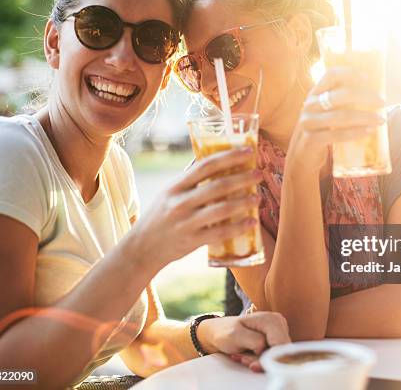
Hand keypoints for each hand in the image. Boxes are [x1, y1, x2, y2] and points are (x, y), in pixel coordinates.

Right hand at [128, 147, 261, 271]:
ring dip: (243, 202)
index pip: (205, 165)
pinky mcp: (191, 241)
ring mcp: (186, 222)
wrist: (142, 248)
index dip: (229, 157)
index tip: (248, 151)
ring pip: (221, 210)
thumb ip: (189, 180)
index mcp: (175, 186)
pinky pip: (219, 233)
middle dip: (242, 178)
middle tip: (259, 174)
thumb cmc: (160, 217)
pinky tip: (251, 221)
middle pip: (217, 186)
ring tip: (258, 197)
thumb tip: (213, 161)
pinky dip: (238, 227)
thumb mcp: (168, 193)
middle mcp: (180, 202)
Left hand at [198, 312, 289, 370]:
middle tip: (244, 360)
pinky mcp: (276, 341)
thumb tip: (266, 349)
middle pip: (281, 352)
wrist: (221, 331)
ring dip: (259, 362)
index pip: (281, 345)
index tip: (252, 365)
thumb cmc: (226, 332)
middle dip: (262, 361)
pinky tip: (247, 357)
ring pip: (277, 356)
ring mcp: (279, 332)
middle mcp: (279, 324)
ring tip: (243, 357)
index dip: (269, 359)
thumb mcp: (236, 335)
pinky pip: (273, 357)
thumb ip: (255, 341)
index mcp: (271, 320)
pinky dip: (259, 361)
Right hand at [287, 66, 385, 174]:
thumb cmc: (321, 130)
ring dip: (365, 117)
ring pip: (341, 116)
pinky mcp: (311, 140)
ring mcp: (309, 122)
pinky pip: (336, 135)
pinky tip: (369, 132)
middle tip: (382, 102)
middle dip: (365, 97)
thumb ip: (340, 102)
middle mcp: (309, 105)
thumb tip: (372, 95)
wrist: (302, 154)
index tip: (367, 78)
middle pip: (341, 95)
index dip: (350, 73)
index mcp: (315, 93)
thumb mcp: (325, 112)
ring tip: (380, 120)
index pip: (331, 75)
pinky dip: (355, 133)